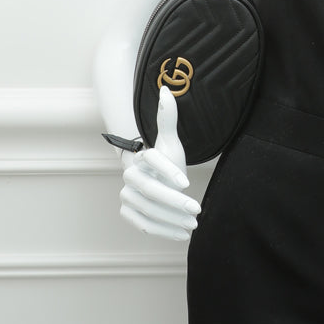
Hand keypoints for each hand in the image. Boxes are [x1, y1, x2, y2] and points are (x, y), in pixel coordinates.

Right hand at [119, 87, 201, 241]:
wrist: (155, 180)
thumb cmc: (167, 161)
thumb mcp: (171, 141)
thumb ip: (168, 117)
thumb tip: (166, 89)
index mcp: (141, 156)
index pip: (152, 160)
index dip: (168, 170)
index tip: (188, 183)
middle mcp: (130, 175)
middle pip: (150, 189)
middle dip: (174, 201)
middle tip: (197, 210)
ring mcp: (126, 195)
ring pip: (148, 209)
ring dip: (172, 219)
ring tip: (194, 225)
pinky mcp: (128, 212)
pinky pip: (144, 224)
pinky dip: (163, 231)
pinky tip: (182, 234)